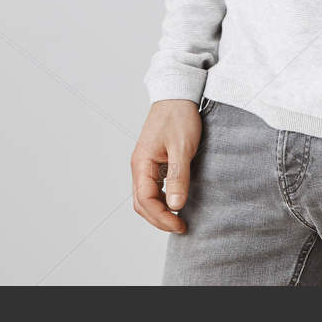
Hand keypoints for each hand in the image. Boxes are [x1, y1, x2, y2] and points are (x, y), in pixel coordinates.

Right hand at [130, 99, 201, 232]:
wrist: (177, 95)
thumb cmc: (178, 117)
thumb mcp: (182, 147)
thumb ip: (178, 176)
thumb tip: (176, 205)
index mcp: (142, 163)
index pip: (145, 200)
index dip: (162, 217)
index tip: (180, 225)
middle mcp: (139, 166)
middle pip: (142, 203)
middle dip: (159, 219)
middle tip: (181, 227)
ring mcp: (144, 164)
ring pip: (145, 197)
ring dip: (159, 211)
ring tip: (178, 218)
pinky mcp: (152, 161)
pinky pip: (151, 187)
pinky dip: (161, 200)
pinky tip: (175, 203)